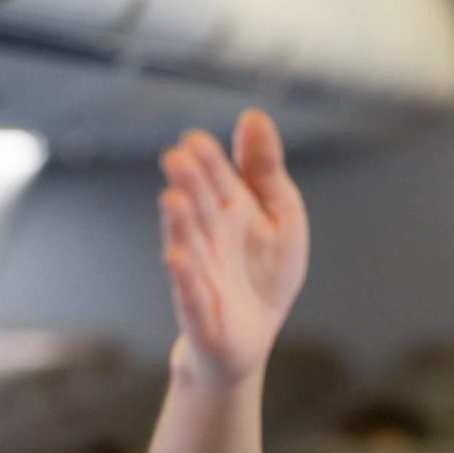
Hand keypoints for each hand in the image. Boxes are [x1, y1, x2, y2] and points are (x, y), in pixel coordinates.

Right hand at [159, 110, 308, 388]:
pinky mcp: (202, 315)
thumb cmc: (263, 271)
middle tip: (177, 157)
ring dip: (180, 225)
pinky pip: (192, 296)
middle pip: (198, 208)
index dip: (208, 161)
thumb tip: (252, 115)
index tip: (195, 139)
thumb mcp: (280, 215)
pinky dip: (186, 280)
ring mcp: (201, 276)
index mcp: (229, 212)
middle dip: (189, 184)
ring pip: (188, 247)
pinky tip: (177, 260)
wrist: (251, 336)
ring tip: (173, 200)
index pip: (216, 180)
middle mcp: (208, 240)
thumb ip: (265, 169)